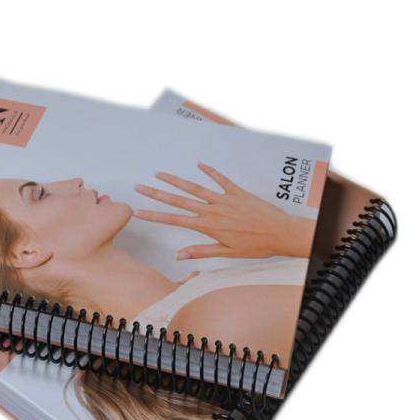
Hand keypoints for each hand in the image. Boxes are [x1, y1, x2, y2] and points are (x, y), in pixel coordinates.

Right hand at [133, 162, 313, 258]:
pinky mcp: (237, 192)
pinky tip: (199, 164)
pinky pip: (221, 179)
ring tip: (160, 174)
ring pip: (195, 188)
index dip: (155, 215)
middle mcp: (213, 210)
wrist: (280, 232)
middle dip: (157, 194)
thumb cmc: (256, 246)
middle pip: (179, 200)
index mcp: (208, 226)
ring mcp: (224, 199)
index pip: (175, 220)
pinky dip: (210, 171)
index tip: (139, 211)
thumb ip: (201, 251)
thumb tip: (179, 255)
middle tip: (140, 187)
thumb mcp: (227, 253)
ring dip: (176, 180)